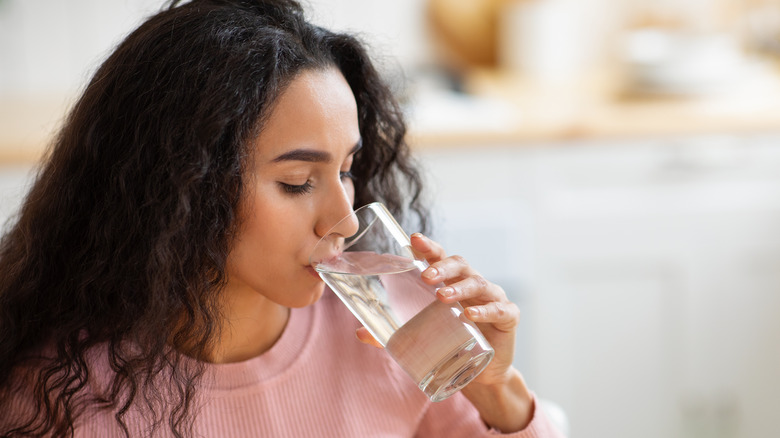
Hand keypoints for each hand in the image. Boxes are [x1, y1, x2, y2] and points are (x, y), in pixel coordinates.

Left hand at [355, 232, 520, 383]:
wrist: (482, 374)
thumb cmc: (451, 343)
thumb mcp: (421, 336)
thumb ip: (391, 334)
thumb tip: (360, 332)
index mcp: (451, 282)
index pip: (439, 258)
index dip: (428, 247)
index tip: (414, 239)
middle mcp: (472, 284)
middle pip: (460, 265)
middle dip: (442, 267)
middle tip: (425, 276)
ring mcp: (492, 298)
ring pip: (478, 283)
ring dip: (460, 288)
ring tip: (442, 296)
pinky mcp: (508, 316)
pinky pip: (500, 309)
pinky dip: (486, 311)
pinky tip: (471, 316)